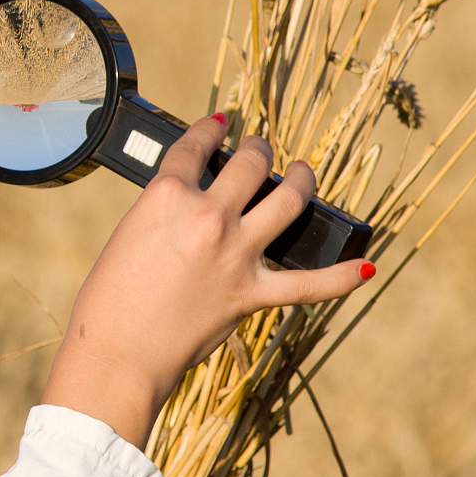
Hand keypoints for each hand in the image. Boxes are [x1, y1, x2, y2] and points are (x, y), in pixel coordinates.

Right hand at [39, 117, 373, 450]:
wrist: (117, 352)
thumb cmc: (108, 297)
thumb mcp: (130, 233)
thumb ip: (168, 213)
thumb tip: (198, 207)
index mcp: (168, 195)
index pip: (196, 145)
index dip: (210, 129)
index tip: (219, 124)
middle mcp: (209, 217)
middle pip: (250, 165)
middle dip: (258, 149)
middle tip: (259, 147)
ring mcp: (236, 254)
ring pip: (288, 202)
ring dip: (301, 181)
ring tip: (302, 171)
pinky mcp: (251, 294)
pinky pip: (310, 284)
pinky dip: (342, 277)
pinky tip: (366, 266)